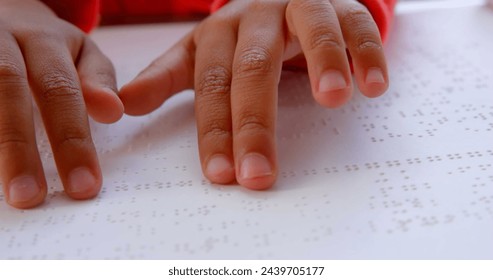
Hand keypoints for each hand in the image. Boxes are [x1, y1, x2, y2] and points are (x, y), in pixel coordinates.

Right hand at [0, 0, 122, 207]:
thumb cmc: (45, 43)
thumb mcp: (78, 50)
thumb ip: (97, 79)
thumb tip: (113, 110)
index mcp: (42, 39)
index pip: (61, 91)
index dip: (72, 140)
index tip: (85, 185)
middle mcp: (1, 40)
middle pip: (8, 91)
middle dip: (18, 149)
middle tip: (30, 197)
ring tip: (8, 190)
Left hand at [119, 0, 388, 189]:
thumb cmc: (242, 36)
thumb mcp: (201, 52)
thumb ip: (167, 77)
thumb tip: (123, 106)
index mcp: (219, 34)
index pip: (212, 83)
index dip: (214, 129)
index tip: (220, 174)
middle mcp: (257, 17)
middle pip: (253, 67)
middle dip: (255, 122)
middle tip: (258, 174)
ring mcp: (301, 7)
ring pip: (311, 28)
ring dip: (323, 61)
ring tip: (331, 100)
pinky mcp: (342, 6)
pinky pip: (357, 24)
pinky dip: (367, 51)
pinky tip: (374, 84)